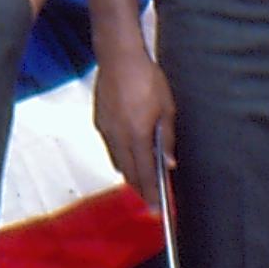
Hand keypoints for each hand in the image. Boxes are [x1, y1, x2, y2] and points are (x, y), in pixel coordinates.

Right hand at [94, 46, 176, 208]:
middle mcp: (118, 137)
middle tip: (151, 200)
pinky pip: (110, 147)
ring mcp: (106, 130)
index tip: (157, 210)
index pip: (145, 173)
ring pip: (118, 162)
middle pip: (129, 173)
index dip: (151, 194)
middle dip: (140, 189)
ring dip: (130, 174)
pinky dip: (120, 157)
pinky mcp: (100, 121)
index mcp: (137, 135)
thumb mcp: (166, 108)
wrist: (118, 57)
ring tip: (141, 182)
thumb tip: (168, 162)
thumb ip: (166, 138)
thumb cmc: (146, 79)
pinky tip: (128, 157)